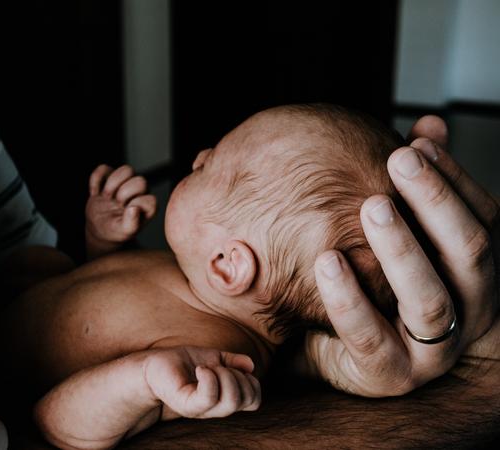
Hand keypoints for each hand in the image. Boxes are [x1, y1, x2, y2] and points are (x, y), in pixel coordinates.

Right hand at [85, 164, 156, 256]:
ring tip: (106, 197)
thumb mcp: (124, 232)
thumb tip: (134, 208)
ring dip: (113, 183)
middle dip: (124, 193)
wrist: (99, 227)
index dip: (136, 204)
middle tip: (116, 204)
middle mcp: (140, 191)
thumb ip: (131, 223)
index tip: (126, 212)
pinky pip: (103, 168)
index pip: (150, 199)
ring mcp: (124, 182)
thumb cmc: (116, 230)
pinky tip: (95, 193)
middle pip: (140, 181)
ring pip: (127, 170)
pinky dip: (96, 180)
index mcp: (147, 205)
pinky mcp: (109, 176)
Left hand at [143, 346, 260, 418]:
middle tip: (218, 366)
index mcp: (224, 397)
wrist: (154, 366)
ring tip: (207, 367)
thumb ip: (233, 362)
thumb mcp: (214, 358)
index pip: (254, 400)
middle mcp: (215, 407)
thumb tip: (251, 366)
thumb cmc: (183, 363)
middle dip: (238, 375)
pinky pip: (208, 397)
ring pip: (231, 400)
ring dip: (225, 375)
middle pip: (245, 399)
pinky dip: (209, 378)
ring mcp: (201, 408)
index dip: (253, 382)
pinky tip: (200, 369)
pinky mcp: (187, 405)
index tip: (235, 368)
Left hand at [297, 116, 499, 395]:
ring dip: (401, 247)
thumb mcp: (401, 236)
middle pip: (469, 251)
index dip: (455, 178)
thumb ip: (415, 188)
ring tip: (371, 206)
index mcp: (474, 273)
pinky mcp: (392, 375)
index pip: (485, 218)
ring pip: (429, 298)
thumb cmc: (380, 286)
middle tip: (399, 159)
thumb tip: (427, 123)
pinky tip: (326, 261)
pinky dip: (349, 297)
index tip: (418, 141)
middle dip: (436, 200)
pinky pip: (369, 336)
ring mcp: (434, 350)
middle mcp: (469, 310)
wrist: (343, 353)